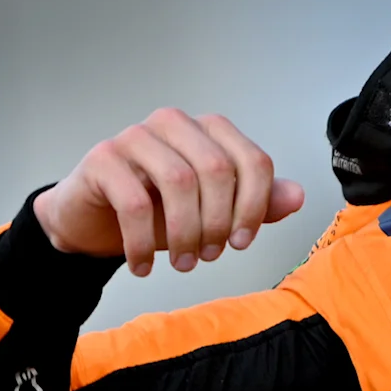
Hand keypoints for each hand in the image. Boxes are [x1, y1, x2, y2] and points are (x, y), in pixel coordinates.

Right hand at [36, 108, 306, 274]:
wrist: (92, 220)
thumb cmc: (156, 211)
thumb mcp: (211, 213)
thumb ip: (255, 204)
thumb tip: (298, 197)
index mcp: (208, 130)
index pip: (253, 160)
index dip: (255, 206)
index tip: (242, 243)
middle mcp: (174, 124)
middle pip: (218, 168)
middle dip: (219, 221)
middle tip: (209, 256)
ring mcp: (136, 136)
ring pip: (178, 180)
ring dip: (185, 233)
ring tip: (182, 263)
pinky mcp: (103, 157)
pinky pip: (135, 202)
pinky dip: (143, 242)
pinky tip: (143, 266)